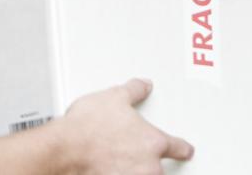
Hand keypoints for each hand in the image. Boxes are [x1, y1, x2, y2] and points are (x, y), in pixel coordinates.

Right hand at [54, 79, 193, 173]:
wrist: (66, 150)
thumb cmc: (88, 127)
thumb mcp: (113, 97)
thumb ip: (134, 91)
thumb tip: (143, 85)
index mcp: (153, 141)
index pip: (178, 147)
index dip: (183, 148)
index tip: (186, 150)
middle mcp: (148, 166)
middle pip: (159, 168)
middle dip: (147, 161)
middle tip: (128, 151)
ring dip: (134, 171)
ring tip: (115, 161)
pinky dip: (117, 174)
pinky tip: (106, 168)